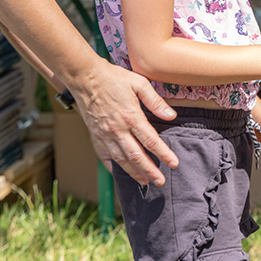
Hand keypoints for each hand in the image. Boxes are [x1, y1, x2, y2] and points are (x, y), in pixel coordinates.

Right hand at [72, 61, 178, 185]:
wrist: (86, 78)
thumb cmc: (114, 78)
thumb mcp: (139, 83)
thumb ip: (156, 102)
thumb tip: (171, 116)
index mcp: (131, 117)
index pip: (151, 141)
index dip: (164, 154)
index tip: (174, 163)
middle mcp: (118, 129)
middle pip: (136, 156)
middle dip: (150, 170)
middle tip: (160, 181)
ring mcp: (105, 134)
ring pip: (121, 159)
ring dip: (134, 172)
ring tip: (145, 181)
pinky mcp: (95, 135)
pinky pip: (104, 156)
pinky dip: (113, 167)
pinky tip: (121, 173)